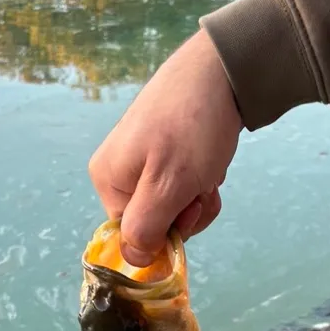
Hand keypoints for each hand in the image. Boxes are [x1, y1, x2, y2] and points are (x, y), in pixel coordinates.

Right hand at [89, 28, 243, 265]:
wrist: (221, 70)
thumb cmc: (192, 126)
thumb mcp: (169, 185)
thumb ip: (146, 227)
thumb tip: (133, 260)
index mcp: (108, 180)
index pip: (135, 235)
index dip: (169, 229)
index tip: (190, 205)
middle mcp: (119, 170)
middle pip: (157, 219)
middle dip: (189, 208)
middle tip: (204, 182)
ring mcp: (143, 157)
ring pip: (177, 201)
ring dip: (201, 191)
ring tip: (210, 166)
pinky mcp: (166, 148)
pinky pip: (185, 180)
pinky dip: (204, 174)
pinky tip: (212, 157)